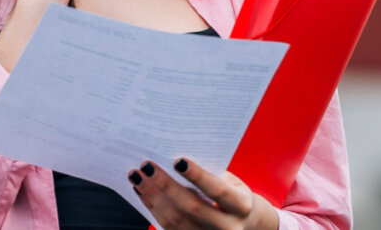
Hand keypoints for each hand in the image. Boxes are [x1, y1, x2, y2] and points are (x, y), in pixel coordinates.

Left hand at [128, 158, 278, 229]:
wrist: (243, 222)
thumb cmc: (233, 193)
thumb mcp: (231, 181)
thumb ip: (210, 172)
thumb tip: (174, 157)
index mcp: (241, 205)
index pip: (217, 190)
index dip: (198, 176)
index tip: (178, 160)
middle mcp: (227, 227)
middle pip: (192, 207)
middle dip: (166, 185)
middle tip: (146, 166)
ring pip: (175, 221)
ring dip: (152, 197)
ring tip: (136, 176)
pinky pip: (168, 227)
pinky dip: (152, 207)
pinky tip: (142, 191)